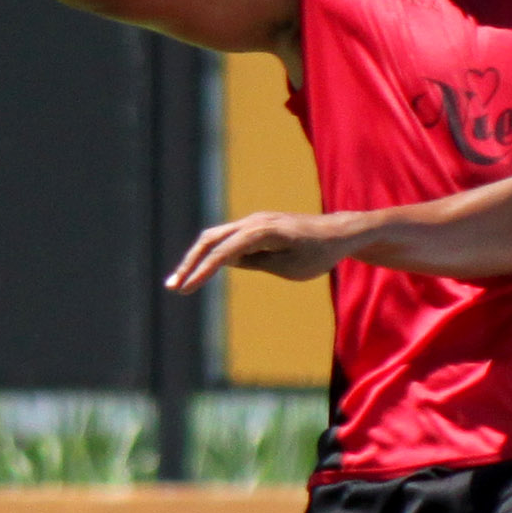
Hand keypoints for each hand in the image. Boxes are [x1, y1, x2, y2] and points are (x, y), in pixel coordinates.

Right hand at [166, 211, 349, 289]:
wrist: (338, 234)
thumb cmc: (319, 254)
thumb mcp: (290, 268)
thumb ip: (258, 262)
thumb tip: (227, 260)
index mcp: (263, 232)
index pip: (224, 252)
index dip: (202, 271)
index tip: (186, 290)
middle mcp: (254, 222)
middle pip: (211, 240)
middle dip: (190, 263)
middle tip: (173, 287)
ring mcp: (253, 222)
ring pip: (215, 238)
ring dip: (197, 259)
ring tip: (181, 284)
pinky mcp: (255, 228)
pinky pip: (227, 240)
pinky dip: (212, 255)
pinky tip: (201, 273)